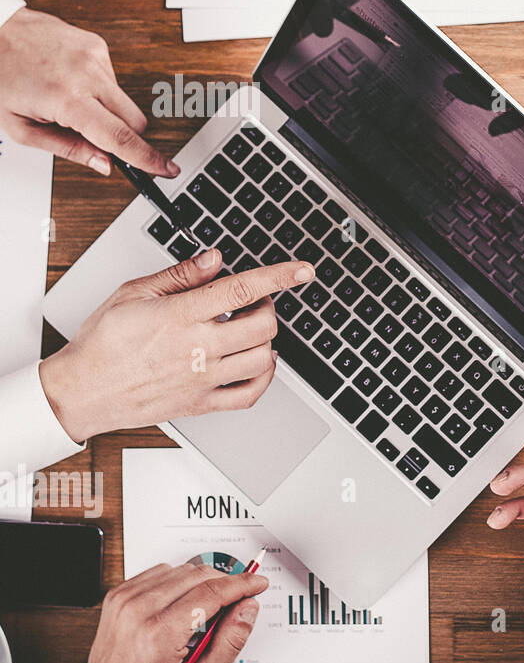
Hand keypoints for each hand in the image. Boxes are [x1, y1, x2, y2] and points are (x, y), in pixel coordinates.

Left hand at [0, 8, 175, 176]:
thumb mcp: (21, 127)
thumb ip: (67, 148)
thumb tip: (103, 163)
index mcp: (66, 99)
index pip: (119, 136)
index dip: (147, 158)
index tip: (166, 169)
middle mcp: (87, 74)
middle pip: (134, 121)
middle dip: (122, 134)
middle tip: (92, 134)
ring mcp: (95, 56)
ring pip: (123, 101)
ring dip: (105, 109)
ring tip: (68, 98)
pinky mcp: (98, 46)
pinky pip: (112, 80)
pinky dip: (98, 88)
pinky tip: (71, 80)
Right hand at [39, 249, 313, 442]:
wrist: (80, 391)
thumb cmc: (102, 343)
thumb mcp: (133, 293)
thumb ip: (180, 275)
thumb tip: (214, 258)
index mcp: (181, 316)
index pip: (242, 290)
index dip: (279, 277)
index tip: (302, 270)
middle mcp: (197, 349)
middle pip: (263, 325)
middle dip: (267, 307)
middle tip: (253, 301)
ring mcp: (202, 379)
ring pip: (263, 359)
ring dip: (266, 340)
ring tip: (248, 330)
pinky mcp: (201, 404)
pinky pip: (250, 395)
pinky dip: (264, 378)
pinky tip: (255, 362)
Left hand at [86, 562, 268, 662]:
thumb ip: (231, 641)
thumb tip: (248, 607)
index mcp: (159, 634)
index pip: (212, 591)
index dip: (242, 584)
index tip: (257, 583)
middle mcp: (138, 611)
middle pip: (198, 574)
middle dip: (224, 583)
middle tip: (234, 603)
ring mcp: (124, 600)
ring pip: (181, 569)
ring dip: (200, 583)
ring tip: (200, 612)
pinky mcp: (117, 595)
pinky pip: (160, 572)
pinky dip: (177, 582)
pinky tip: (179, 604)